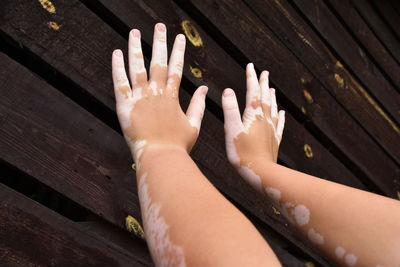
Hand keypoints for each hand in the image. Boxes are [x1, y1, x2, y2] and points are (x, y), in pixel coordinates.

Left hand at [112, 23, 207, 163]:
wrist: (160, 157)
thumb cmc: (178, 145)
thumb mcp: (194, 125)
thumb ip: (199, 105)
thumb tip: (206, 88)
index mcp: (172, 97)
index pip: (176, 68)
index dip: (177, 51)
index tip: (179, 37)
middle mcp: (156, 92)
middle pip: (157, 61)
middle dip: (159, 42)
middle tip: (158, 25)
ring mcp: (140, 97)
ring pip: (137, 66)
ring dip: (136, 48)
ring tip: (134, 32)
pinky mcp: (125, 105)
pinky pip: (119, 82)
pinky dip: (117, 67)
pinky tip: (116, 53)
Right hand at [222, 63, 284, 188]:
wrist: (260, 172)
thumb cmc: (242, 153)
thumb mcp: (232, 130)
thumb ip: (230, 109)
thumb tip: (228, 90)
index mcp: (253, 116)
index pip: (253, 92)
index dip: (251, 78)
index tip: (251, 66)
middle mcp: (264, 120)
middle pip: (265, 98)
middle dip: (263, 84)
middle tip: (264, 72)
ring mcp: (271, 130)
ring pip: (272, 109)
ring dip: (272, 97)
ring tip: (272, 88)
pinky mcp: (274, 141)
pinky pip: (279, 124)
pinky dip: (280, 116)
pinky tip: (282, 113)